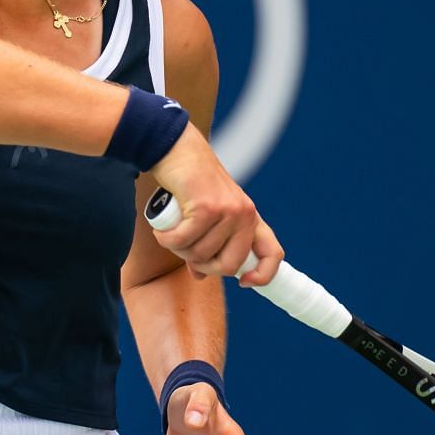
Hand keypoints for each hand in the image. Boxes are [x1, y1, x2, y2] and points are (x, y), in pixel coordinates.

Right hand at [149, 127, 284, 286]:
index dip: (263, 276)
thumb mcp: (208, 216)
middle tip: (185, 252)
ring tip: (169, 233)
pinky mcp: (207, 207)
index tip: (243, 283)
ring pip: (201, 254)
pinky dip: (167, 239)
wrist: (179, 151)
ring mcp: (228, 211)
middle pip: (229, 265)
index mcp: (251, 219)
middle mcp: (245, 215)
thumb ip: (208, 245)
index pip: (273, 254)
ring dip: (178, 249)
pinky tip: (161, 231)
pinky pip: (184, 240)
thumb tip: (200, 276)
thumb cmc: (191, 186)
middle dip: (203, 266)